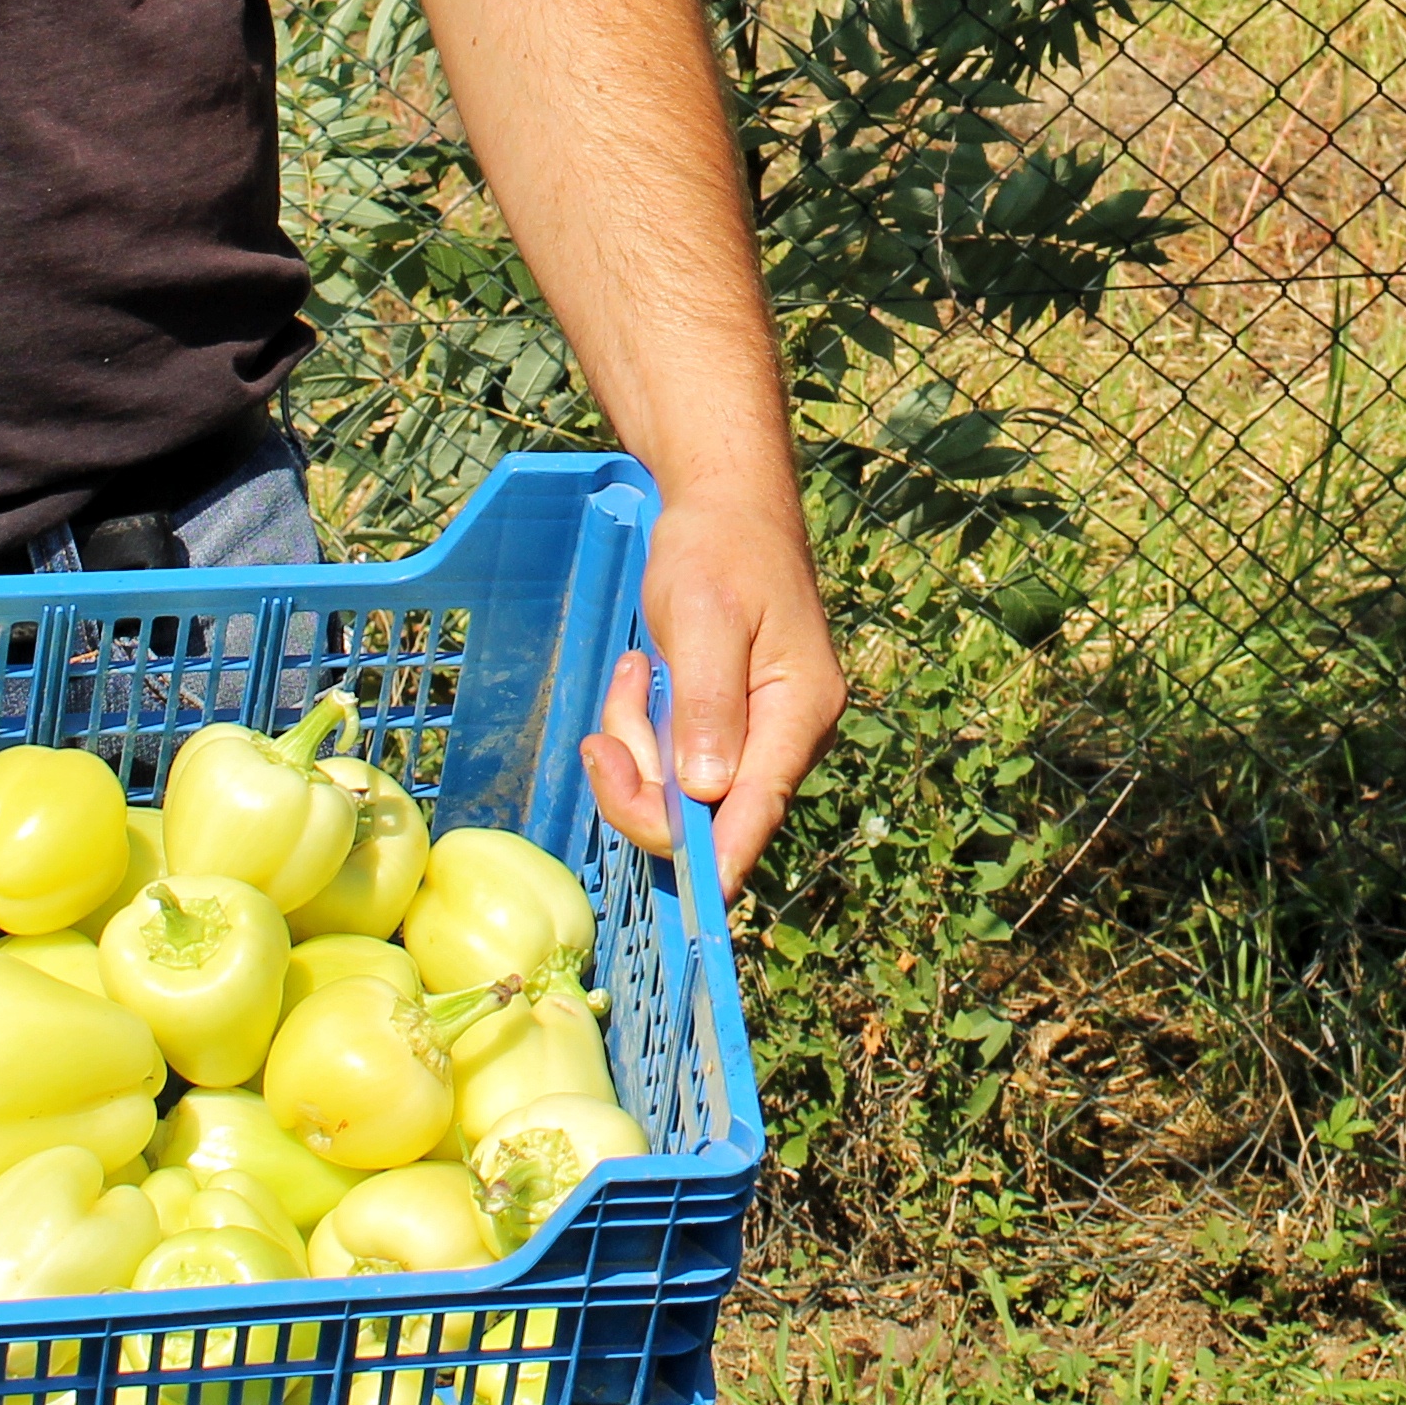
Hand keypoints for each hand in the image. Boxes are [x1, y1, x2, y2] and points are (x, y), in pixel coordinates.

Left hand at [586, 480, 844, 889]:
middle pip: (709, 812)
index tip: (686, 901)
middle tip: (606, 722)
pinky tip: (644, 675)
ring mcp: (758, 734)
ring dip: (638, 743)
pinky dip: (645, 729)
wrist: (725, 502)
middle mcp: (787, 736)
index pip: (758, 811)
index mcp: (799, 713)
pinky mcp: (730, 725)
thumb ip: (708, 705)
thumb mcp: (706, 616)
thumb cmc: (719, 547)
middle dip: (642, 780)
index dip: (718, 860)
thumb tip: (705, 791)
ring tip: (635, 671)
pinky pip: (676, 760)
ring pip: (681, 789)